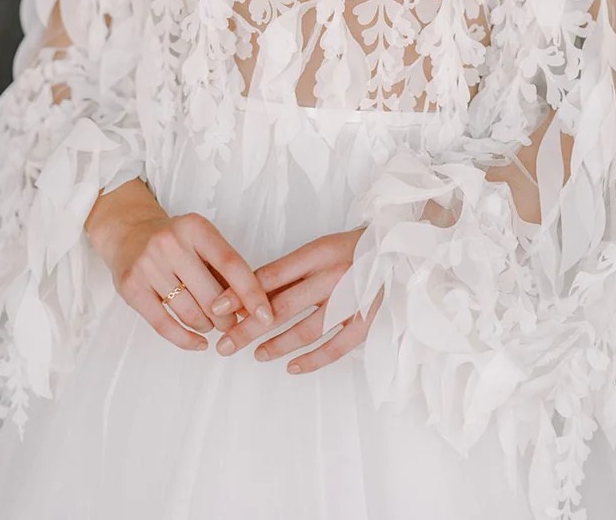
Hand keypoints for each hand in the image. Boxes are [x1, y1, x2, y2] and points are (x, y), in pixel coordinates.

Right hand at [93, 208, 275, 351]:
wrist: (128, 231)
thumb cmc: (175, 241)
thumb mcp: (201, 241)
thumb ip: (225, 270)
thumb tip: (253, 309)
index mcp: (195, 227)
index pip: (231, 264)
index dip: (252, 293)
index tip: (267, 316)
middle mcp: (170, 243)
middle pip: (212, 296)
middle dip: (228, 318)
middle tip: (231, 324)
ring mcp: (148, 264)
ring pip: (190, 313)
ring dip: (208, 327)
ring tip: (211, 325)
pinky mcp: (131, 286)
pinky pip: (164, 325)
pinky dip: (186, 340)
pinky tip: (199, 343)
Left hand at [210, 227, 382, 373]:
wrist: (398, 249)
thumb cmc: (353, 248)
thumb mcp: (320, 247)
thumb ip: (292, 269)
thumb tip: (253, 291)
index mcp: (317, 253)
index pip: (271, 275)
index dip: (242, 293)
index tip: (217, 307)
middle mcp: (331, 276)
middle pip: (282, 306)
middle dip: (249, 327)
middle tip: (226, 344)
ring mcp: (350, 300)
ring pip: (307, 329)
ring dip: (278, 345)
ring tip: (256, 355)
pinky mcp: (366, 321)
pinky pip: (336, 346)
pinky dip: (313, 360)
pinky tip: (292, 367)